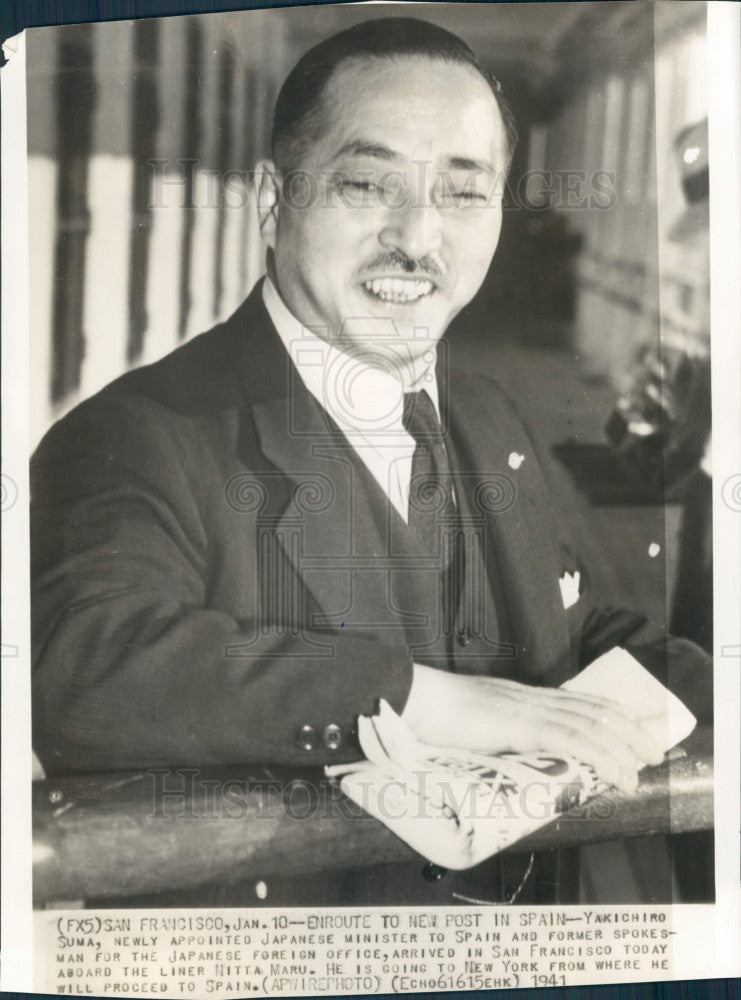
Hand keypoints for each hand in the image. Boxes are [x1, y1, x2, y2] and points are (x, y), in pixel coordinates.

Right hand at [401, 664, 664, 792]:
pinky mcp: (519, 726)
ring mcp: (526, 709)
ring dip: (620, 750)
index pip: (579, 700)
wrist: (413, 699)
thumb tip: (499, 753)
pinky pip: (569, 740)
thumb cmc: (431, 713)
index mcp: (521, 696)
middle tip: (652, 752)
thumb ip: (492, 732)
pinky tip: (613, 772)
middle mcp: (531, 698)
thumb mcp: (471, 721)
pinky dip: (598, 757)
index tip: (633, 729)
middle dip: (628, 731)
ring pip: (588, 726)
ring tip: (638, 771)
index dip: (611, 714)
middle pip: (594, 710)